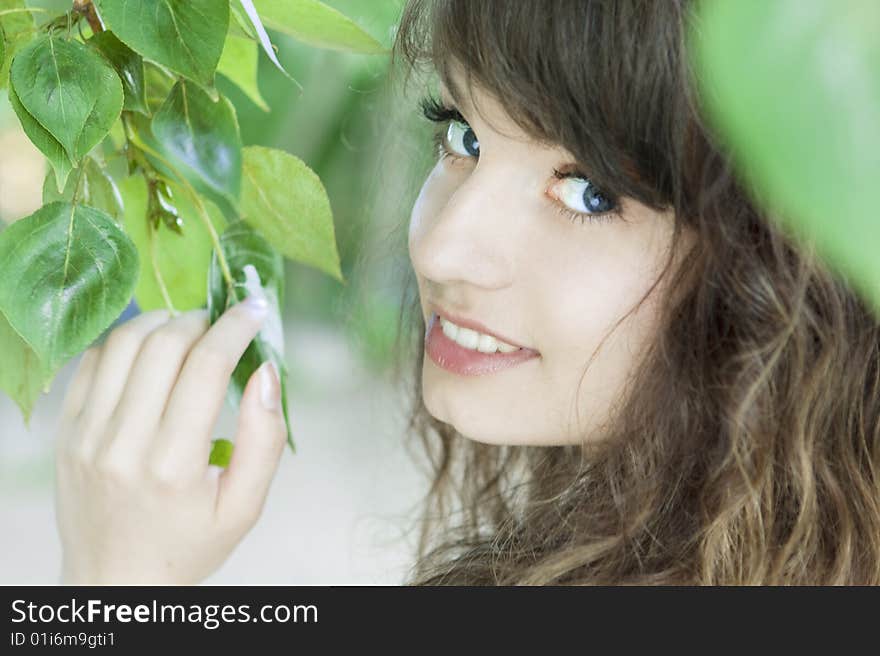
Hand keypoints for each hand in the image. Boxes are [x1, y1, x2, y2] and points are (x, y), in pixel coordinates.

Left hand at [54, 296, 286, 583]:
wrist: (115, 581)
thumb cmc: (189, 545)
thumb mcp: (245, 507)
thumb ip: (264, 439)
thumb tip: (267, 372)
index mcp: (174, 466)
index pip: (206, 367)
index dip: (236, 327)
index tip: (256, 309)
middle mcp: (123, 445)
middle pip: (163, 345)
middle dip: (201, 320)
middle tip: (222, 323)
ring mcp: (85, 436)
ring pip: (123, 345)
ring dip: (162, 322)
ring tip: (188, 329)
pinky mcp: (65, 432)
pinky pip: (91, 362)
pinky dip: (126, 343)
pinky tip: (150, 351)